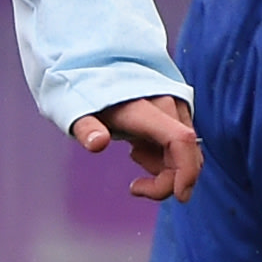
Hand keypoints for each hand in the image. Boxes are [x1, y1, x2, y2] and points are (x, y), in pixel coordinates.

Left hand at [79, 92, 200, 202]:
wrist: (96, 65)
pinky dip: (165, 158)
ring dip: (164, 168)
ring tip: (133, 152)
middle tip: (134, 187)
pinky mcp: (178, 113)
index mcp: (145, 106)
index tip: (179, 196)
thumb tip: (97, 144)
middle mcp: (168, 103)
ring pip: (185, 152)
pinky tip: (141, 147)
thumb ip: (86, 127)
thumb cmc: (85, 90)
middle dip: (165, 180)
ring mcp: (176, 108)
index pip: (179, 140)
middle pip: (184, 154)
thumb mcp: (75, 109)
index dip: (186, 170)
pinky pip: (180, 146)